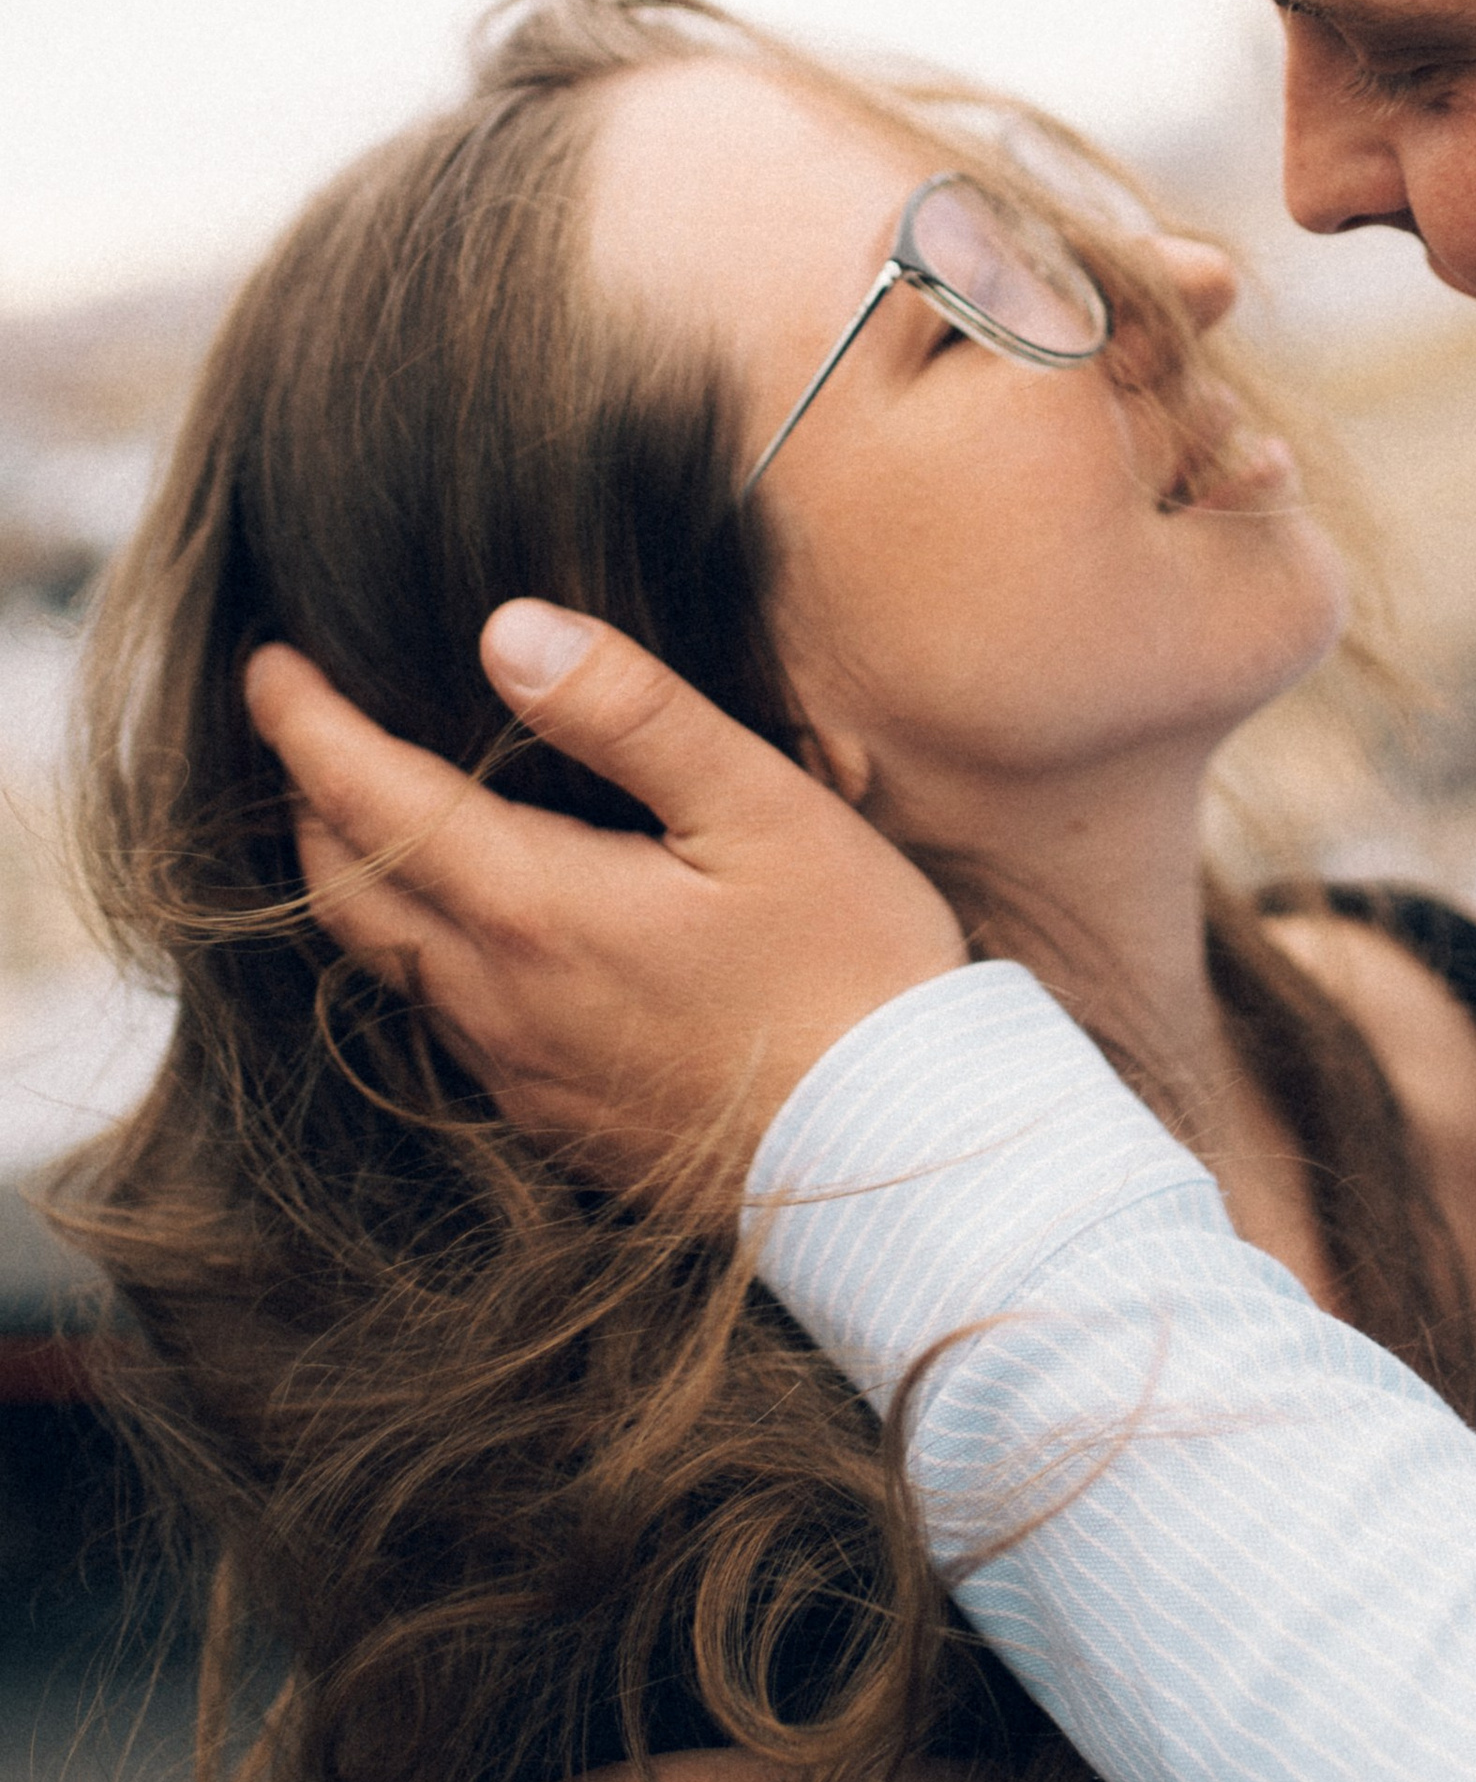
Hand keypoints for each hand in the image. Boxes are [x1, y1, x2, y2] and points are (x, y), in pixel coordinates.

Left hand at [242, 602, 967, 1190]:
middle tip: (300, 725)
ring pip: (383, 962)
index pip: (368, 797)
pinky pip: (442, 1023)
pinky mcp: (555, 1118)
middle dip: (305, 797)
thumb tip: (509, 629)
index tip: (270, 663)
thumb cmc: (852, 965)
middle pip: (342, 887)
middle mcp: (498, 997)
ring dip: (353, 877)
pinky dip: (414, 950)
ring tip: (363, 809)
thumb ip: (631, 712)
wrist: (899, 1151)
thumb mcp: (760, 807)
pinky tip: (465, 922)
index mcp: (535, 905)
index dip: (304, 722)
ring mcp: (520, 1070)